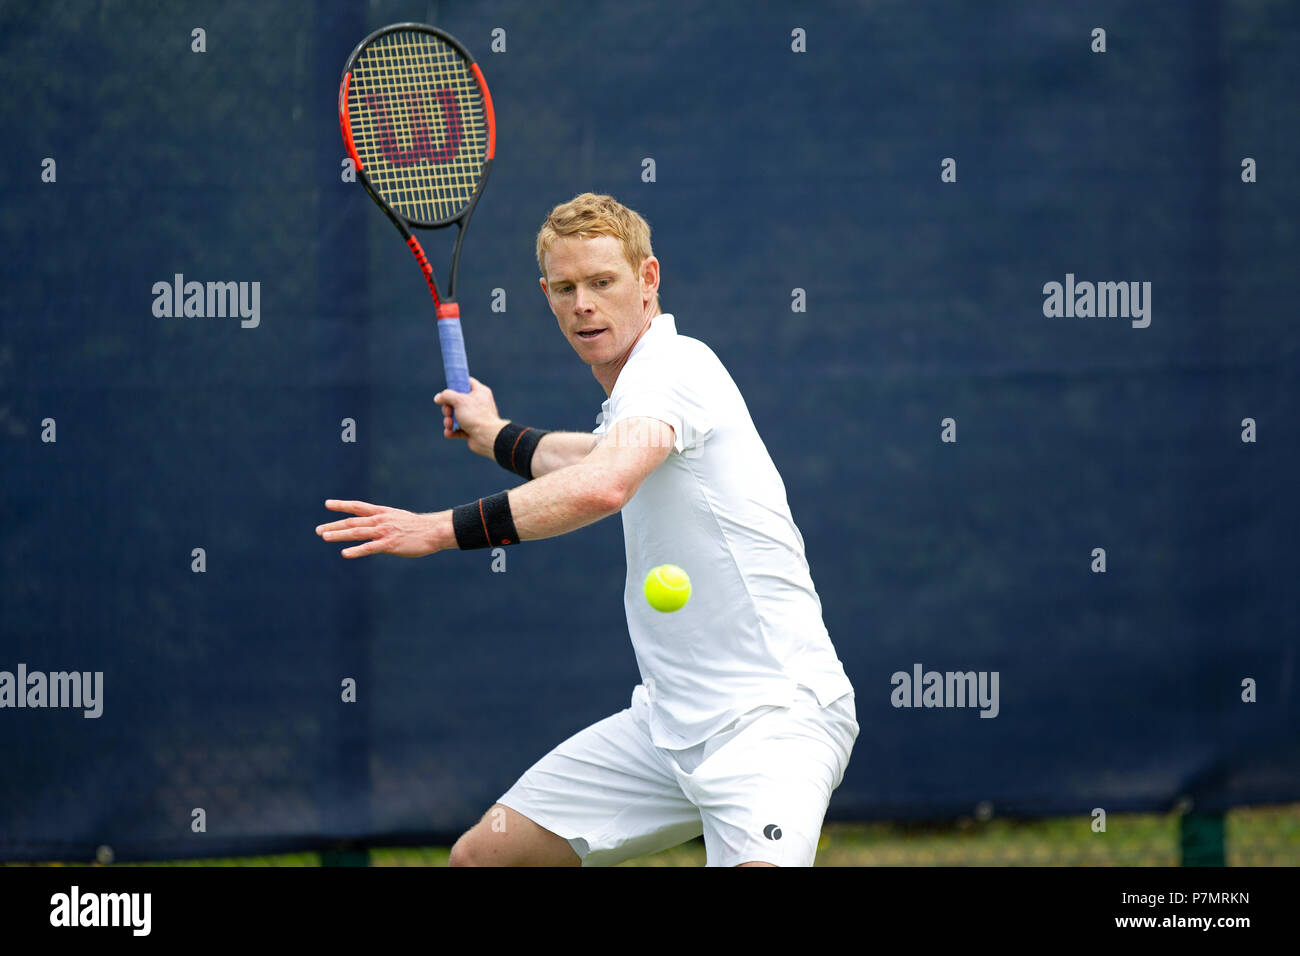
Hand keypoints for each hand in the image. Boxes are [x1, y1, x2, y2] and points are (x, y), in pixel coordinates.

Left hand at [315, 500, 447, 557]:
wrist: (434, 531)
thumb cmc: (418, 527)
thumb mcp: (398, 518)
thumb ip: (384, 522)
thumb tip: (374, 528)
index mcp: (382, 512)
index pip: (358, 507)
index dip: (342, 505)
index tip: (327, 504)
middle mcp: (380, 520)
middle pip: (352, 522)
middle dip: (334, 525)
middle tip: (318, 530)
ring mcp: (384, 532)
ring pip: (357, 532)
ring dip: (339, 534)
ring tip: (324, 536)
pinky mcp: (389, 545)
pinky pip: (369, 548)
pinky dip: (356, 550)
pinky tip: (345, 553)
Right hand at [434, 376, 506, 457]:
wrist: (487, 437)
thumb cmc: (476, 416)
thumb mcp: (459, 401)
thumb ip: (447, 396)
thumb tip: (438, 398)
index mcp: (480, 392)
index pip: (467, 382)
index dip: (456, 383)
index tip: (447, 388)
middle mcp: (478, 404)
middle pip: (456, 401)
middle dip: (448, 408)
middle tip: (448, 412)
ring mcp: (475, 418)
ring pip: (455, 416)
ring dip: (448, 421)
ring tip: (449, 425)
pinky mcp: (471, 430)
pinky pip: (457, 429)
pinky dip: (452, 431)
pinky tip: (449, 432)